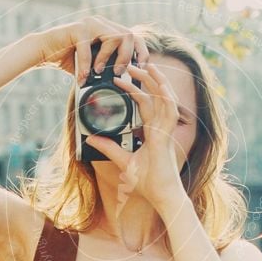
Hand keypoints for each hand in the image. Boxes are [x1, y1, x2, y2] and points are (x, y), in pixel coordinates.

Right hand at [34, 16, 148, 83]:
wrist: (43, 51)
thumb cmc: (68, 59)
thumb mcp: (92, 66)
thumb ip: (107, 69)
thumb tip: (123, 85)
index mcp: (108, 30)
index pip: (133, 36)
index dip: (141, 52)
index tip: (142, 68)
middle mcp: (101, 23)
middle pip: (128, 35)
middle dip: (127, 57)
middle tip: (117, 73)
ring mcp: (90, 23)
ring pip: (114, 37)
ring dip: (108, 58)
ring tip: (98, 72)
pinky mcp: (77, 28)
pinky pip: (88, 47)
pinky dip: (86, 65)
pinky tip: (82, 78)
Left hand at [85, 63, 186, 213]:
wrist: (162, 196)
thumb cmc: (149, 182)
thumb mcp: (124, 161)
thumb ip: (109, 148)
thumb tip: (92, 138)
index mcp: (154, 131)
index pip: (147, 104)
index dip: (138, 90)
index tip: (124, 79)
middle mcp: (162, 128)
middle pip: (157, 96)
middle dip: (147, 79)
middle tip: (132, 64)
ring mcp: (166, 131)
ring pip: (165, 98)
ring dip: (156, 81)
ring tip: (145, 65)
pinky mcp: (167, 136)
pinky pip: (169, 112)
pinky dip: (166, 96)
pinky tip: (160, 84)